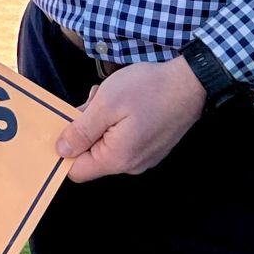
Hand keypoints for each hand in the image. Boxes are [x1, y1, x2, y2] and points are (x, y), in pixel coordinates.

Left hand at [56, 57, 205, 181]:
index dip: (65, 148)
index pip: (76, 171)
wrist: (191, 82)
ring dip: (101, 121)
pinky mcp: (151, 146)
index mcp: (117, 159)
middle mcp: (131, 165)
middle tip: (94, 100)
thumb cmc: (149, 89)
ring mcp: (143, 157)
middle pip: (90, 156)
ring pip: (106, 144)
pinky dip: (117, 122)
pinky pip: (122, 140)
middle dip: (85, 127)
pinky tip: (125, 102)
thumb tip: (61, 149)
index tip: (66, 123)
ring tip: (112, 96)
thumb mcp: (106, 104)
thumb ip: (81, 130)